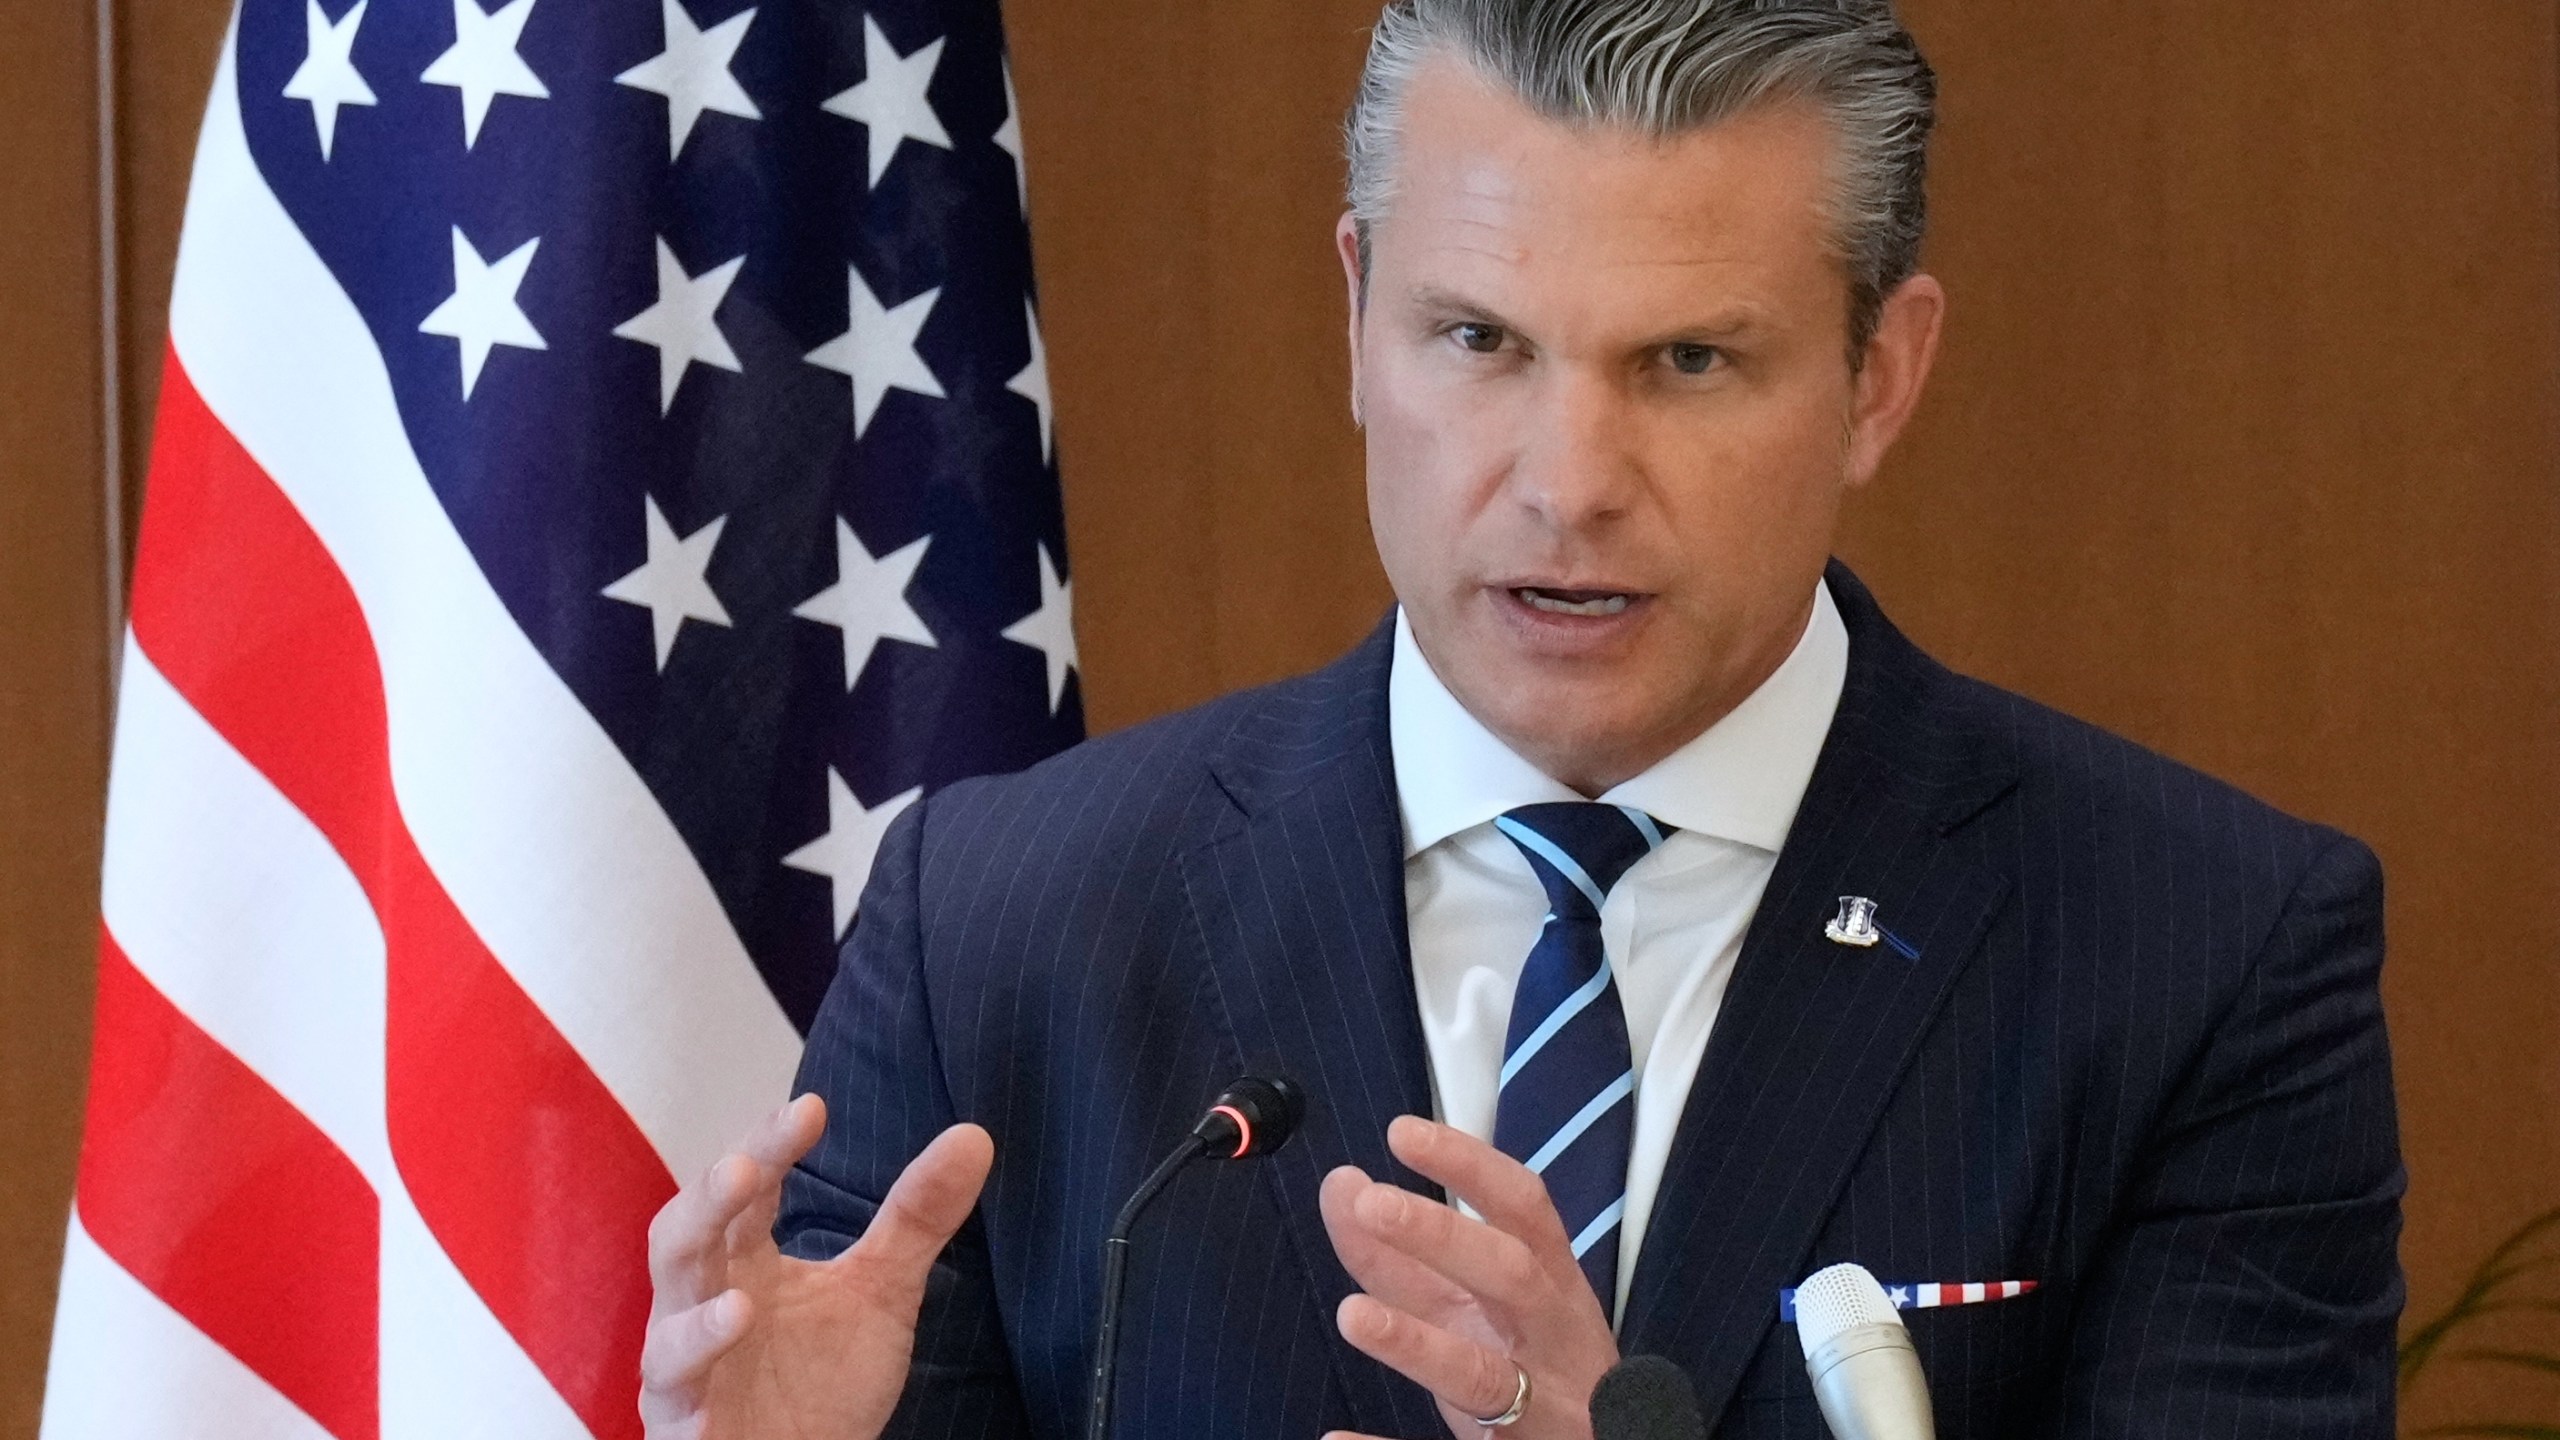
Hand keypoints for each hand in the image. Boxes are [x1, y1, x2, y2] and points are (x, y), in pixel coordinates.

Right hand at [639, 1094, 994, 1439]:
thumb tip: (975, 1135)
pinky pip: (679, 1417)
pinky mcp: (692, 1435)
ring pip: (666, 1340)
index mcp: (742, 1260)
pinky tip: (717, 1397)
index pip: (748, 1191)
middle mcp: (701, 1307)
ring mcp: (689, 1376)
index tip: (812, 1108)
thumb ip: (916, 1218)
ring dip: (698, 1322)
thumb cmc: (823, 1378)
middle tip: (744, 1168)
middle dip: (707, 1205)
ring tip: (743, 1303)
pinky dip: (695, 1402)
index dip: (769, 1146)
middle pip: (680, 1244)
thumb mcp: (881, 1291)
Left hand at [1319, 1116, 1619, 1439]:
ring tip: (1354, 1314)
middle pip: (1509, 1275)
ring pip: (1483, 1375)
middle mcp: (1548, 1338)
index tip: (1403, 1132)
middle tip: (1372, 1203)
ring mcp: (1535, 1405)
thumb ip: (1407, 1252)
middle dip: (1445, 1236)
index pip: (1521, 1207)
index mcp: (1550, 1284)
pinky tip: (1333, 1435)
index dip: (1466, 1164)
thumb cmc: (1537, 1362)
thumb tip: (1342, 1184)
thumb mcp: (1483, 1302)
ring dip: (1416, 1343)